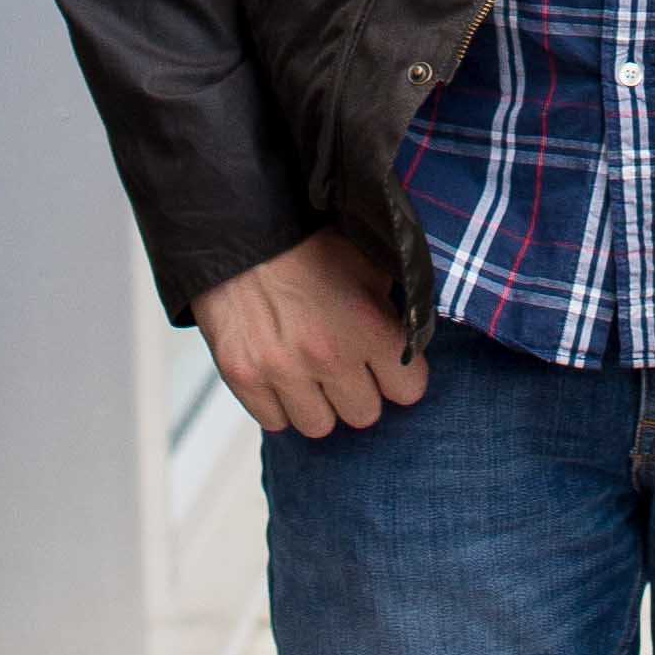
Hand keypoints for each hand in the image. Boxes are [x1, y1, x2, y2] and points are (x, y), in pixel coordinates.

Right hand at [193, 228, 426, 440]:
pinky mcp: (244, 378)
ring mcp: (283, 371)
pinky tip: (279, 372)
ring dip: (318, 403)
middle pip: (364, 415)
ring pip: (319, 427)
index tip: (388, 365)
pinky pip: (275, 422)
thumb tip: (413, 336)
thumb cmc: (308, 242)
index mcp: (368, 325)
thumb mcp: (368, 262)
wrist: (241, 227)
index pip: (410, 391)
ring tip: (310, 371)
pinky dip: (279, 404)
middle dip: (358, 391)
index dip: (401, 376)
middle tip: (344, 364)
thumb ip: (395, 305)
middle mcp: (328, 355)